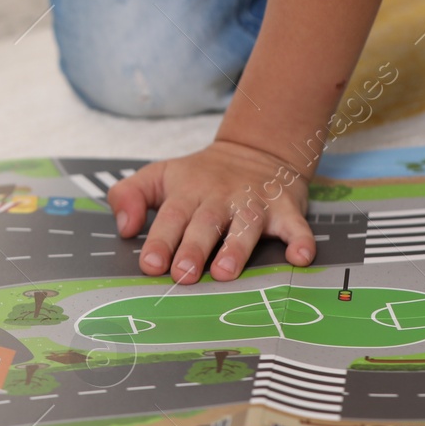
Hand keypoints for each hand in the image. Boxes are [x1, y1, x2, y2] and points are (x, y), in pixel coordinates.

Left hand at [108, 139, 315, 282]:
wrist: (256, 150)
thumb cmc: (200, 175)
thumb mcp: (159, 175)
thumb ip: (130, 195)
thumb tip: (124, 228)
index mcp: (188, 191)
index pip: (170, 217)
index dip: (160, 241)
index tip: (150, 265)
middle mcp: (220, 198)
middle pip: (205, 224)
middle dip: (193, 249)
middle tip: (183, 275)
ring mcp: (254, 204)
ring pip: (245, 226)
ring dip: (236, 249)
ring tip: (225, 272)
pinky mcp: (285, 210)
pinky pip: (296, 226)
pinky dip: (300, 241)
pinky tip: (299, 258)